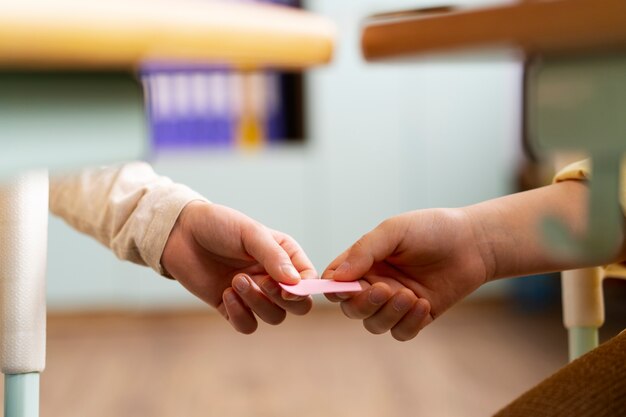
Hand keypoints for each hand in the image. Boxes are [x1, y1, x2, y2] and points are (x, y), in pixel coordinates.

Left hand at [161, 202, 315, 333]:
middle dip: (281, 299)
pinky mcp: (231, 307)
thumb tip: (294, 282)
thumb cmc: (219, 225)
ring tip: (236, 281)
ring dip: (257, 303)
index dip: (303, 290)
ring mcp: (254, 294)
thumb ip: (274, 256)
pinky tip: (226, 293)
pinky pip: (247, 325)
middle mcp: (273, 278)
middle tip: (262, 283)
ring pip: (273, 317)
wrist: (180, 233)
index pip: (308, 281)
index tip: (287, 288)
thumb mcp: (250, 233)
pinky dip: (240, 314)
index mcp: (285, 256)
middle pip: (297, 306)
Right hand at [322, 208, 490, 340]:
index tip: (345, 288)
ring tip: (411, 295)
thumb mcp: (394, 231)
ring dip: (389, 313)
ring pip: (374, 324)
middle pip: (351, 308)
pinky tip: (424, 303)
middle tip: (386, 289)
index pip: (335, 282)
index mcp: (363, 263)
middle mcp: (375, 284)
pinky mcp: (416, 317)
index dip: (333, 289)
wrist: (473, 243)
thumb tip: (337, 277)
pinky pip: (400, 332)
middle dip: (364, 303)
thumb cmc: (431, 229)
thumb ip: (364, 251)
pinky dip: (409, 323)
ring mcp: (395, 303)